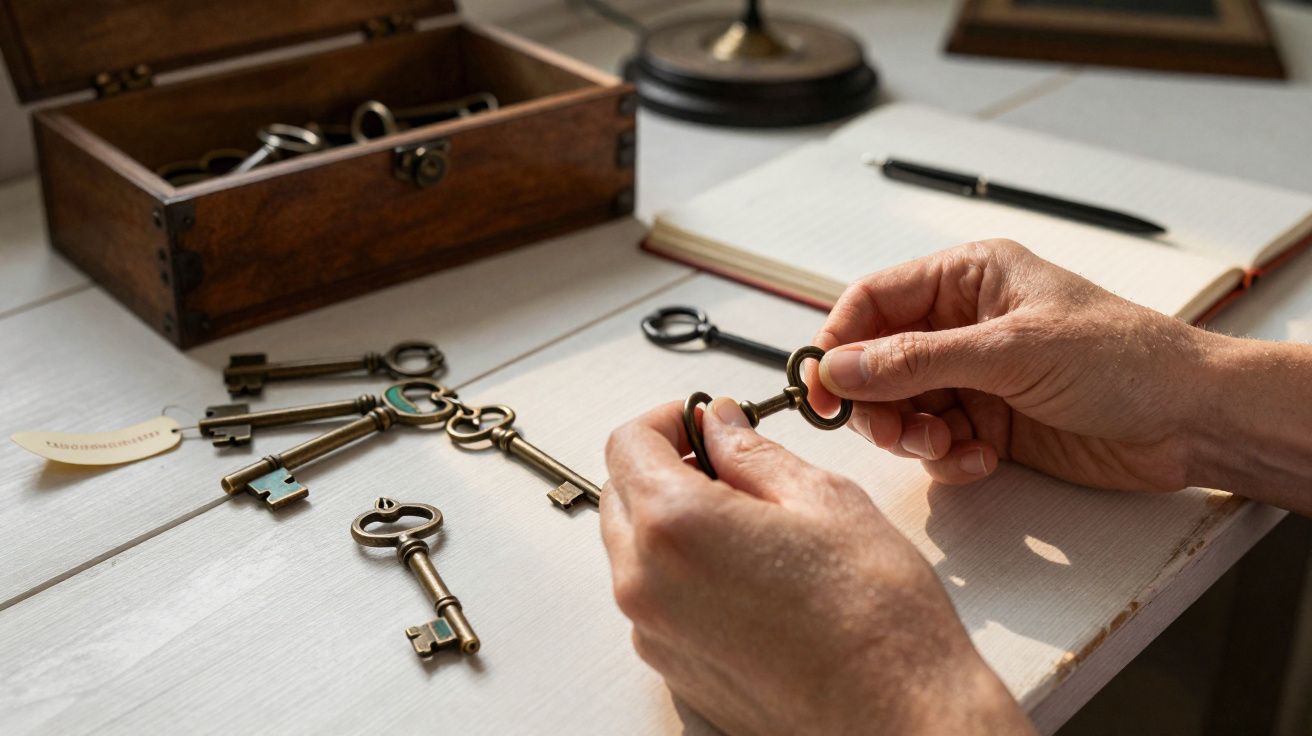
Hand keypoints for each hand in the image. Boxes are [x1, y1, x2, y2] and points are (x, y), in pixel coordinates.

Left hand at [601, 399, 1031, 734]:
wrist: (898, 717)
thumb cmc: (875, 617)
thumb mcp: (821, 499)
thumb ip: (752, 452)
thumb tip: (720, 426)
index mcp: (676, 526)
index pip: (628, 444)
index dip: (667, 419)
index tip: (701, 419)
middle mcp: (646, 584)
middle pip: (620, 494)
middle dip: (664, 465)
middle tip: (728, 461)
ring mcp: (654, 634)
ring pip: (633, 549)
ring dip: (671, 519)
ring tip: (748, 520)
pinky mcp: (673, 670)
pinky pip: (654, 599)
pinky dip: (681, 570)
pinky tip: (747, 571)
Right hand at [809, 239, 1218, 492]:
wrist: (1193, 421)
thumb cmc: (1122, 359)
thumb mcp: (1010, 351)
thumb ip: (916, 360)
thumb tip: (837, 369)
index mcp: (968, 279)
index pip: (873, 301)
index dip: (838, 343)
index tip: (819, 390)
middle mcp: (964, 324)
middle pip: (879, 361)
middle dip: (879, 402)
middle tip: (892, 433)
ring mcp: (977, 375)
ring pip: (904, 407)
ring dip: (914, 435)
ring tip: (946, 448)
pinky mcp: (992, 421)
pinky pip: (939, 441)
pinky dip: (948, 457)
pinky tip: (982, 459)